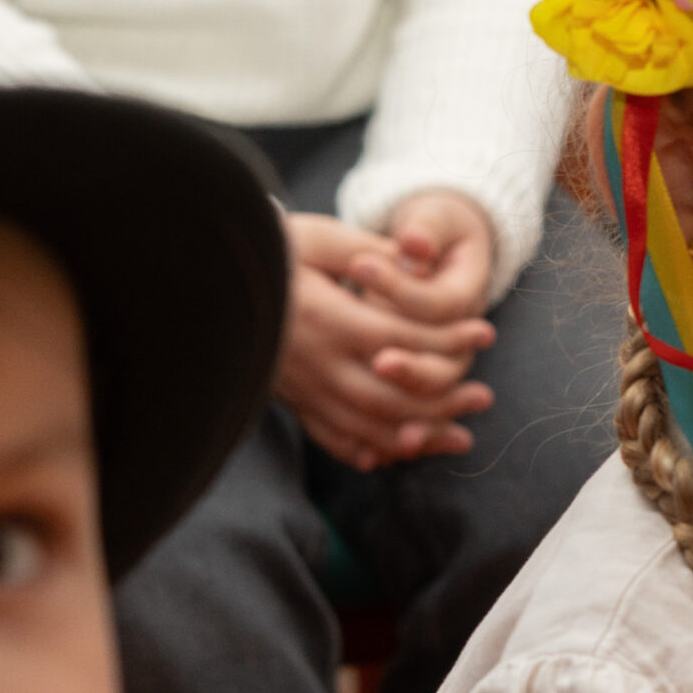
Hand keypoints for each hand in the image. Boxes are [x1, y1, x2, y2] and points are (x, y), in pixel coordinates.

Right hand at [276, 212, 495, 469]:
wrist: (207, 277)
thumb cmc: (271, 248)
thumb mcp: (320, 238)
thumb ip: (373, 252)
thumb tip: (423, 256)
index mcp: (323, 317)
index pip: (400, 338)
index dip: (448, 339)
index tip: (486, 334)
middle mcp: (311, 362)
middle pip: (389, 394)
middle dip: (443, 399)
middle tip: (485, 398)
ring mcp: (299, 387)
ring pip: (365, 425)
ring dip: (418, 435)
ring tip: (462, 436)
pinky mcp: (289, 399)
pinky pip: (330, 436)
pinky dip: (367, 449)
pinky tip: (397, 454)